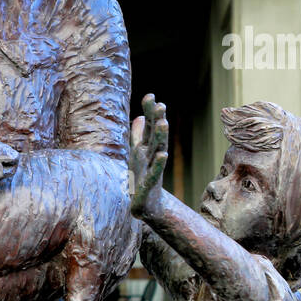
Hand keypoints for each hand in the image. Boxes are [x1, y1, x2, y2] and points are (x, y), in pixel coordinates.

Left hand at [128, 93, 167, 217]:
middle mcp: (151, 156)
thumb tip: (138, 116)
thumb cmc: (142, 177)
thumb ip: (137, 136)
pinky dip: (159, 163)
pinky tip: (163, 154)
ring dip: (160, 137)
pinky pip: (155, 172)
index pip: (148, 127)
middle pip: (155, 136)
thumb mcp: (137, 154)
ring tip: (163, 123)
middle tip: (161, 104)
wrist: (146, 205)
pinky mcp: (149, 183)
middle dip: (157, 121)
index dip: (149, 113)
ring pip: (157, 150)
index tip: (150, 95)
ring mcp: (151, 169)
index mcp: (146, 148)